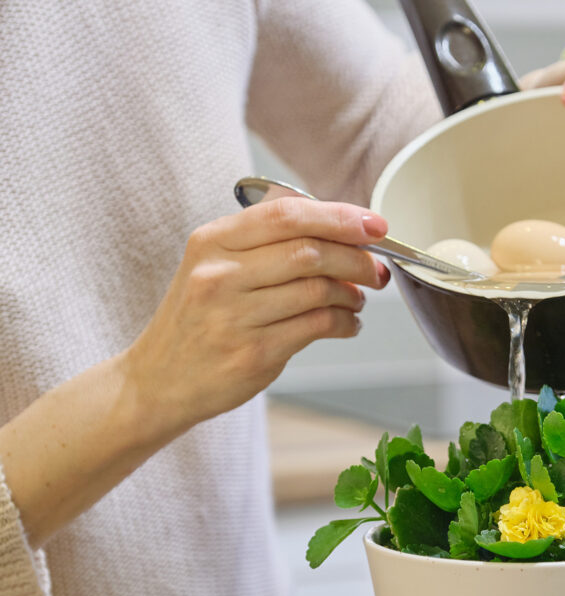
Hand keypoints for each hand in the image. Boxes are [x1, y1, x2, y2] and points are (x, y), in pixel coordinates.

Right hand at [125, 198, 390, 430]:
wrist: (159, 380)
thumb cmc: (199, 320)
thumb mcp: (214, 266)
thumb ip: (267, 243)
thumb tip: (341, 230)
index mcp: (212, 242)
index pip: (286, 215)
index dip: (339, 216)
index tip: (373, 224)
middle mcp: (219, 275)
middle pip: (310, 251)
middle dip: (356, 259)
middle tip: (376, 269)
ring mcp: (235, 316)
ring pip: (318, 290)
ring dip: (352, 294)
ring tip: (357, 299)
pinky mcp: (253, 353)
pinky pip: (317, 327)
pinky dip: (344, 323)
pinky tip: (347, 324)